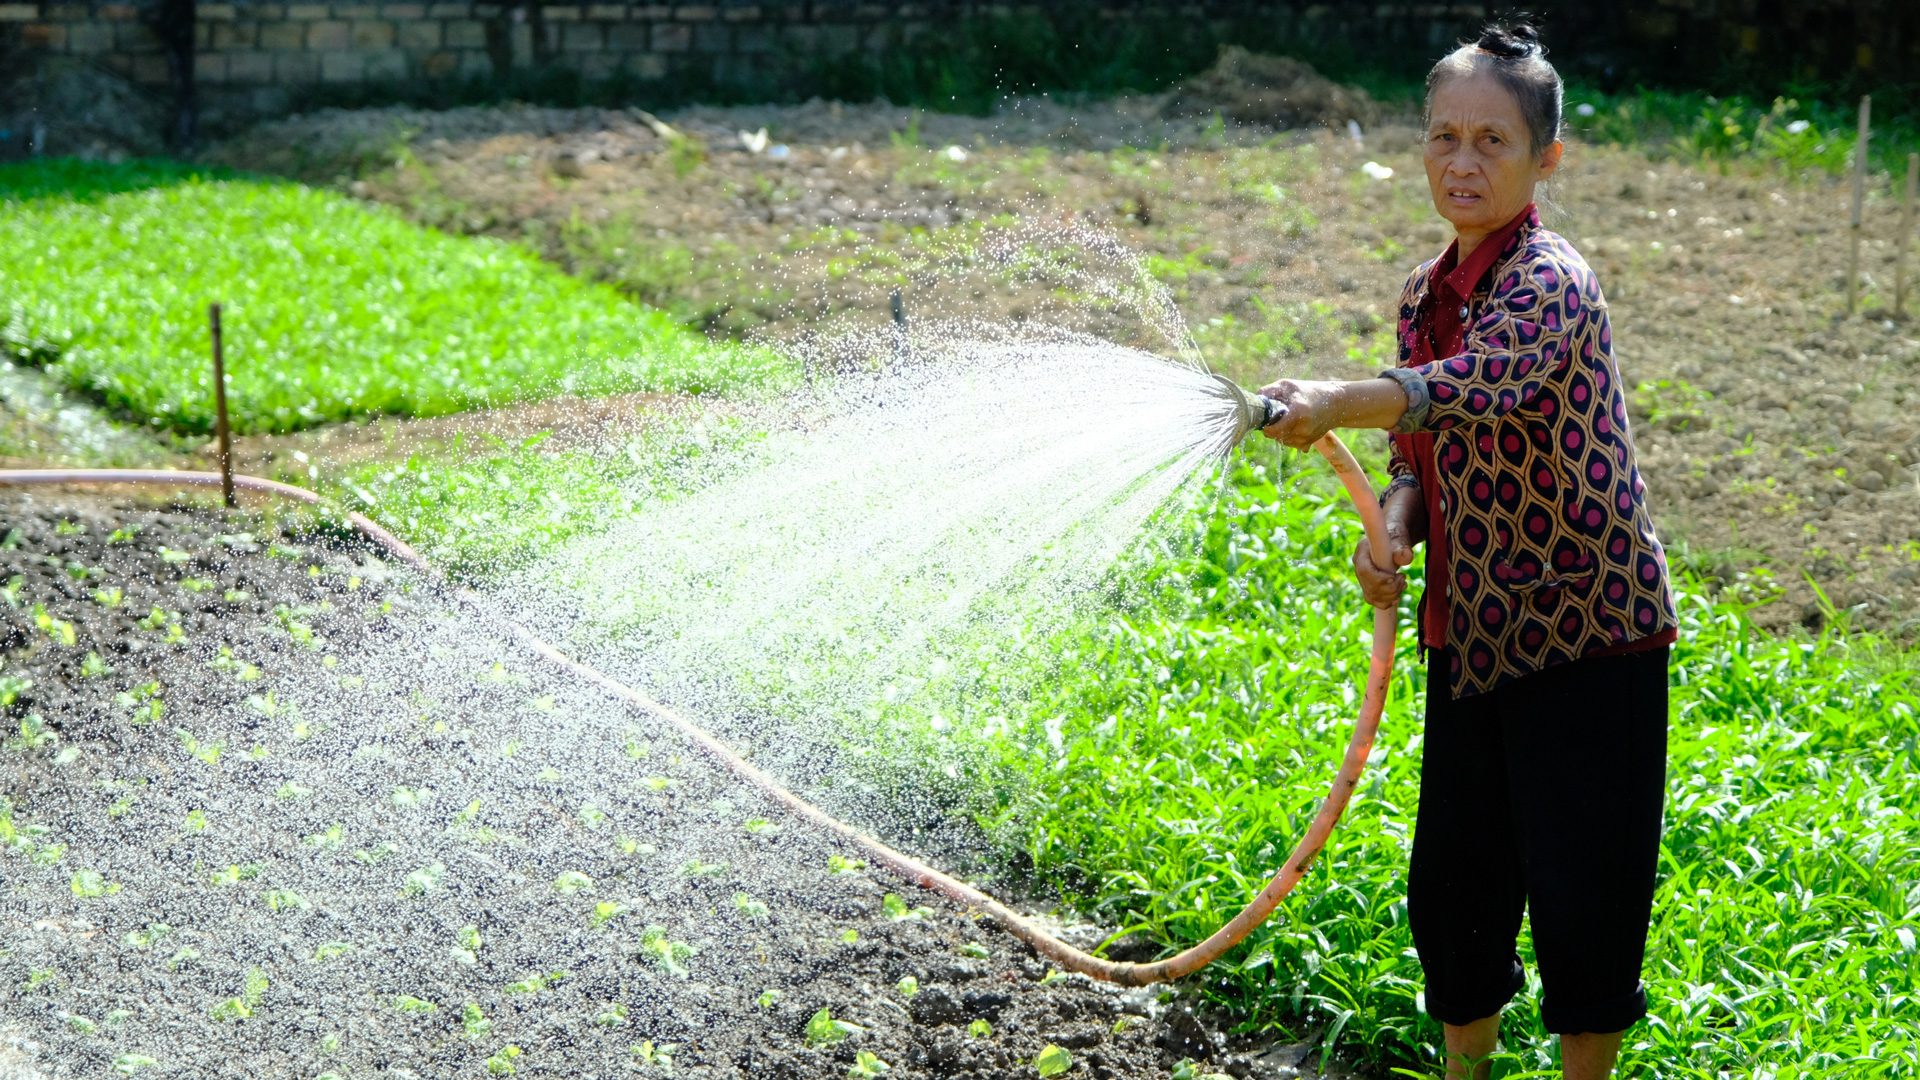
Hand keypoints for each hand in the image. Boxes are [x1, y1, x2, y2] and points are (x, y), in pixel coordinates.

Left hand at [1255, 377, 1411, 448]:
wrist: (1336, 403)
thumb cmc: (1309, 392)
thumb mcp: (1288, 386)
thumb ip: (1268, 392)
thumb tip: (1254, 403)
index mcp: (1298, 414)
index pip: (1272, 430)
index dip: (1265, 424)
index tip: (1267, 416)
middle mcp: (1303, 430)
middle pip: (1274, 436)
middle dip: (1271, 426)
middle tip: (1279, 413)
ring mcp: (1306, 439)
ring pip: (1280, 441)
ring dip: (1280, 431)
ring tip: (1290, 417)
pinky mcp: (1308, 444)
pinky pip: (1289, 443)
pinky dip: (1288, 435)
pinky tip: (1296, 425)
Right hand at [1354, 486, 1423, 608]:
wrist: (1392, 542)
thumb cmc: (1396, 539)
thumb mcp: (1400, 541)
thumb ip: (1402, 549)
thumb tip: (1405, 554)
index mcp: (1362, 552)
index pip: (1363, 571)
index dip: (1378, 579)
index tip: (1394, 577)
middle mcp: (1358, 566)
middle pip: (1369, 587)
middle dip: (1389, 588)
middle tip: (1403, 579)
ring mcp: (1362, 578)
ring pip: (1372, 596)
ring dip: (1390, 595)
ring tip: (1402, 584)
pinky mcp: (1368, 587)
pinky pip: (1374, 601)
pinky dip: (1387, 602)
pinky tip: (1397, 595)